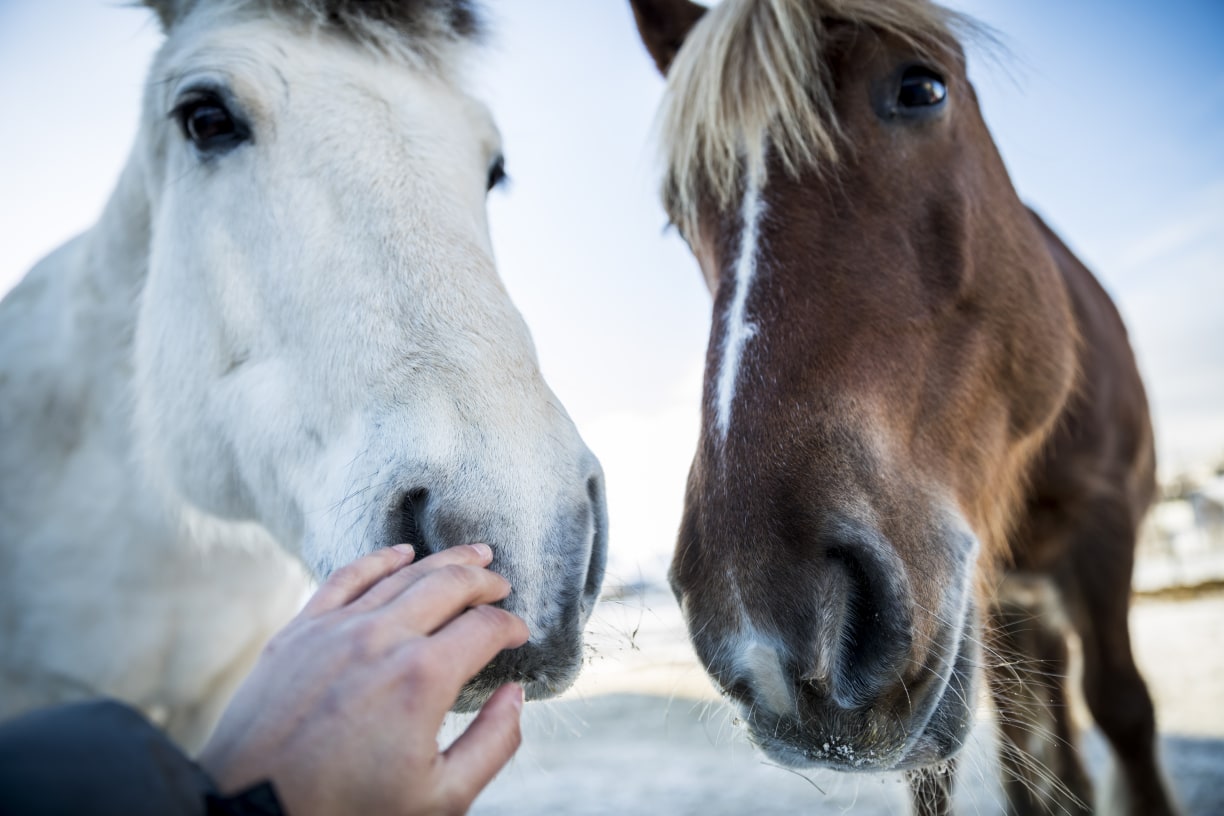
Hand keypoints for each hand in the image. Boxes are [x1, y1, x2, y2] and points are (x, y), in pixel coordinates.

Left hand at [198, 543, 529, 815]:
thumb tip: (515, 694)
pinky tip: (402, 552)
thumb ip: (493, 743)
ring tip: (472, 555)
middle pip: (449, 585)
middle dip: (484, 580)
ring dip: (444, 561)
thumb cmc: (349, 812)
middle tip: (502, 582)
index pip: (485, 627)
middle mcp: (382, 638)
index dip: (511, 625)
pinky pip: (347, 577)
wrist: (252, 815)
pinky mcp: (299, 631)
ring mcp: (336, 628)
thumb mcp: (441, 799)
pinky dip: (380, 559)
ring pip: (403, 573)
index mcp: (422, 678)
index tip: (519, 634)